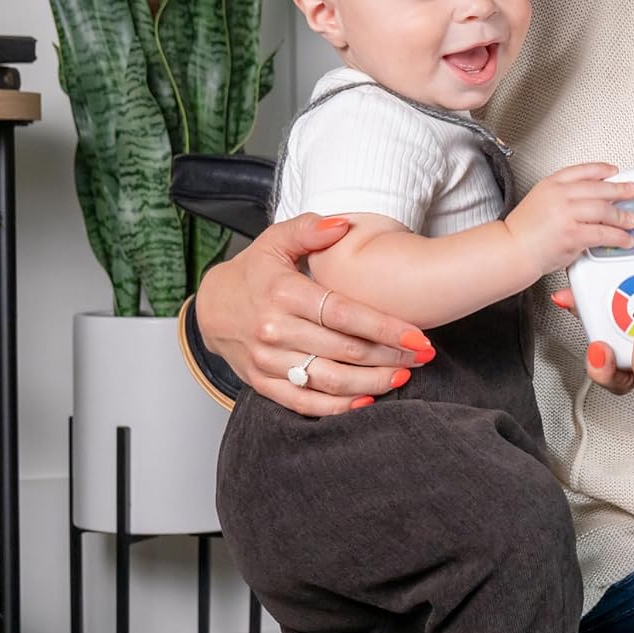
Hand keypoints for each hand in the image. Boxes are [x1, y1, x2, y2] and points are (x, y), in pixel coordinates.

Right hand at [195, 211, 430, 417]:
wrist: (211, 308)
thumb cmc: (254, 273)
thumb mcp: (274, 240)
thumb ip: (308, 229)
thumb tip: (341, 226)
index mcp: (282, 293)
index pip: (343, 314)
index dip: (384, 328)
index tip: (418, 336)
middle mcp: (274, 330)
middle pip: (344, 350)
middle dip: (390, 356)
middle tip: (422, 356)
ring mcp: (267, 361)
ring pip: (329, 380)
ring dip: (372, 382)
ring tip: (403, 376)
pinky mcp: (262, 384)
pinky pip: (305, 402)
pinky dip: (338, 406)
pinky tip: (368, 399)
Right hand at [504, 164, 633, 275]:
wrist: (512, 249)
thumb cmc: (523, 231)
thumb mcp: (540, 200)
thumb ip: (563, 196)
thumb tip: (591, 198)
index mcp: (551, 184)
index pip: (582, 170)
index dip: (602, 170)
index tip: (614, 172)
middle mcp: (560, 195)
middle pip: (599, 188)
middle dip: (621, 190)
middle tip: (633, 192)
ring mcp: (566, 214)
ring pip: (604, 210)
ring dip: (622, 216)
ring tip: (630, 220)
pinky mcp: (573, 234)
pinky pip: (603, 233)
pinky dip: (618, 237)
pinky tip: (624, 239)